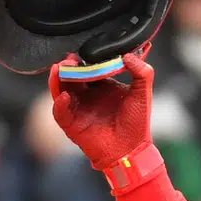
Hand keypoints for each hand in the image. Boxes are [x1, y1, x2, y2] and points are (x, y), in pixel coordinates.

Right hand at [49, 52, 153, 171]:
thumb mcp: (142, 93)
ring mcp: (77, 109)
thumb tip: (129, 55)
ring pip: (60, 90)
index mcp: (101, 86)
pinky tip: (64, 96)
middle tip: (69, 59)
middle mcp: (87, 96)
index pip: (88, 68)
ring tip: (60, 69)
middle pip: (70, 76)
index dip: (84, 60)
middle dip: (67, 66)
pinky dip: (59, 104)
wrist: (132, 149)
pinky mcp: (71, 124)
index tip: (83, 52)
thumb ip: (142, 72)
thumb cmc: (137, 123)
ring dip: (58, 79)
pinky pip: (59, 112)